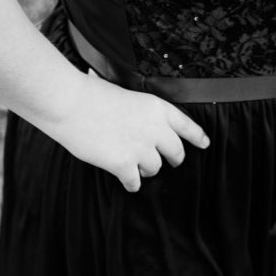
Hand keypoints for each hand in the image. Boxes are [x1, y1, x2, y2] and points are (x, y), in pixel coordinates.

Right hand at [45, 71, 209, 192]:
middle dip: (173, 158)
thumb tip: (138, 120)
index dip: (197, 136)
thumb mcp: (125, 92)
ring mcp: (140, 147)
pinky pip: (135, 182)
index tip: (205, 144)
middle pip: (176, 152)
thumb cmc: (91, 92)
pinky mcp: (123, 164)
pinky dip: (130, 182)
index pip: (186, 124)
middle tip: (168, 161)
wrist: (71, 103)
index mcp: (156, 107)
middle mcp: (154, 128)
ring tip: (134, 163)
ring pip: (155, 169)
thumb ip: (138, 110)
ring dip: (146, 168)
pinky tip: (124, 178)